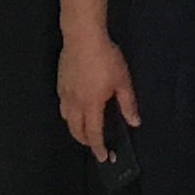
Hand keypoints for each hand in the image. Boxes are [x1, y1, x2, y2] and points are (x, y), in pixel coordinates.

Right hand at [57, 28, 139, 162]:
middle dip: (85, 141)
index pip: (93, 134)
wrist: (83, 37)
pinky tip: (75, 108)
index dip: (98, 148)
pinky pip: (62, 106)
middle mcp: (75, 104)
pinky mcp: (60, 83)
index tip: (103, 157)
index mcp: (91, 105)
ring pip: (66, 119)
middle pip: (76, 130)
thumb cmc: (106, 58)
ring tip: (84, 129)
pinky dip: (69, 114)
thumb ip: (128, 104)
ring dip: (75, 128)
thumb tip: (134, 122)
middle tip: (95, 145)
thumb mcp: (123, 81)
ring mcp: (65, 93)